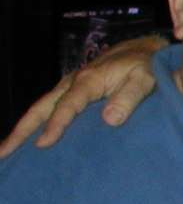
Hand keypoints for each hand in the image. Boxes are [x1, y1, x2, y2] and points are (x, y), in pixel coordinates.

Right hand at [0, 34, 166, 157]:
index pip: (67, 106)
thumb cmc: (146, 66)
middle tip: (3, 153)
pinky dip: (36, 123)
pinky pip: (50, 108)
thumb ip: (129, 98)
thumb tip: (110, 120)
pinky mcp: (73, 91)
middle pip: (41, 108)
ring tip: (6, 151)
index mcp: (88, 80)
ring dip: (23, 129)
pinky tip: (31, 139)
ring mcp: (70, 87)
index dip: (56, 126)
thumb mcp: (145, 79)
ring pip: (41, 109)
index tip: (44, 144)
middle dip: (21, 130)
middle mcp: (72, 82)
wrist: (144, 50)